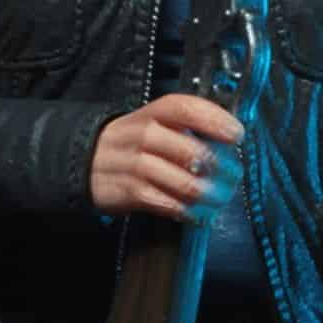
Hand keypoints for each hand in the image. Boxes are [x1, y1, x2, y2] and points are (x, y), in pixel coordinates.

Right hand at [90, 92, 244, 222]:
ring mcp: (133, 164)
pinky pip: (166, 204)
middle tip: (233, 177)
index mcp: (153, 113)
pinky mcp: (127, 191)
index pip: (186, 108)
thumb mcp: (154, 124)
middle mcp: (142, 134)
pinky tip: (196, 213)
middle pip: (191, 151)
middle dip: (221, 168)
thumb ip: (186, 128)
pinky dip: (186, 211)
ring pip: (183, 182)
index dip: (215, 120)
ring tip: (219, 199)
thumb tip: (229, 143)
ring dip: (208, 194)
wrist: (86, 162)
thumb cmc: (133, 144)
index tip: (237, 135)